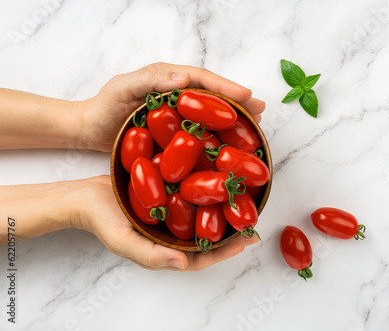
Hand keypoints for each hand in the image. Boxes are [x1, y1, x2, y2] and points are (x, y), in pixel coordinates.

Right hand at [75, 175, 257, 270]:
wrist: (86, 195)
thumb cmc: (102, 221)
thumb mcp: (123, 241)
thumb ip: (151, 255)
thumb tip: (183, 263)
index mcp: (167, 249)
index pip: (202, 256)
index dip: (224, 252)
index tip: (245, 241)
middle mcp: (174, 232)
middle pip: (207, 234)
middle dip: (230, 229)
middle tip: (252, 219)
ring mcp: (172, 214)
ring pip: (202, 214)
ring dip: (221, 208)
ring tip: (241, 197)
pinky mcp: (168, 195)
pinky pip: (191, 194)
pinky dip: (206, 189)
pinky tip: (218, 176)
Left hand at [77, 63, 265, 150]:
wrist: (89, 129)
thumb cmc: (103, 107)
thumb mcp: (124, 88)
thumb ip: (152, 80)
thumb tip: (185, 77)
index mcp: (168, 79)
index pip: (202, 80)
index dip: (226, 87)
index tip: (247, 95)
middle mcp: (176, 94)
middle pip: (213, 95)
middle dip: (238, 101)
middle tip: (261, 110)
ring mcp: (176, 113)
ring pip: (210, 113)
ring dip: (233, 117)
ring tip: (255, 124)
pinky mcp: (173, 131)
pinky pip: (200, 130)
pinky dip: (217, 135)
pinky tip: (230, 143)